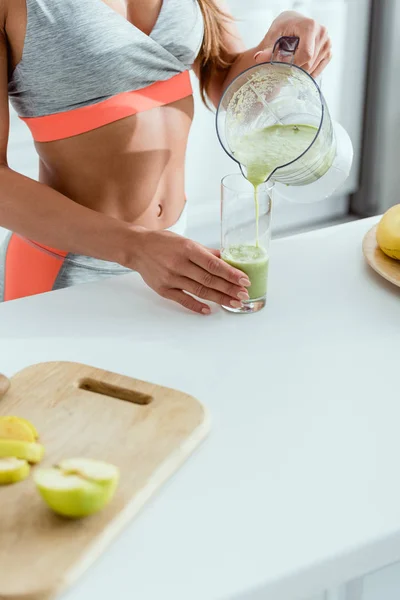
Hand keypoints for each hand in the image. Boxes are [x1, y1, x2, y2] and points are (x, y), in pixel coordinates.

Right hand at [132, 229, 250, 313]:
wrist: (136, 248)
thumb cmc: (162, 242)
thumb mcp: (185, 241)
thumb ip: (205, 252)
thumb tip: (226, 259)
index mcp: (187, 249)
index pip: (213, 264)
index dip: (231, 273)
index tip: (244, 280)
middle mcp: (179, 264)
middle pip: (209, 280)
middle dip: (229, 288)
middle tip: (244, 294)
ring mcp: (171, 278)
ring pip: (200, 291)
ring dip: (219, 298)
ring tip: (234, 302)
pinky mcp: (164, 289)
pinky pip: (183, 300)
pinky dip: (197, 306)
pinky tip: (209, 310)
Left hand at [254, 11, 331, 77]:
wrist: (292, 24)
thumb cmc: (283, 28)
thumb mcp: (273, 35)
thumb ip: (267, 48)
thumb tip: (258, 58)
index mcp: (310, 26)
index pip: (306, 55)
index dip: (293, 65)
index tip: (282, 66)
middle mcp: (322, 33)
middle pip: (309, 63)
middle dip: (295, 69)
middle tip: (284, 66)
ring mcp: (327, 43)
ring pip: (313, 68)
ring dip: (300, 71)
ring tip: (291, 63)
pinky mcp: (328, 51)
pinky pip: (318, 69)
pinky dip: (307, 72)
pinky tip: (299, 66)